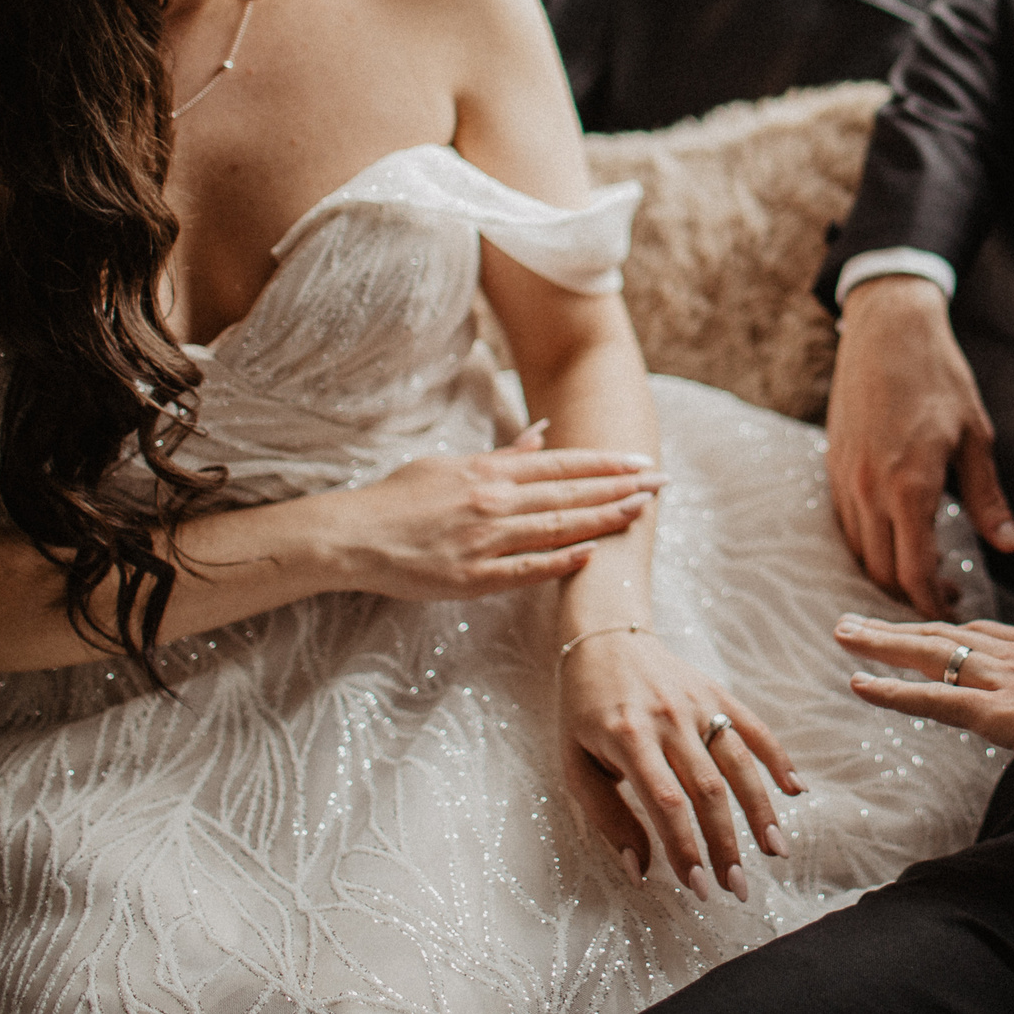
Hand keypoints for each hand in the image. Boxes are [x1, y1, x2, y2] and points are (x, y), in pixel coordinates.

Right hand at [310, 427, 664, 599]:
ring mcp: (484, 540)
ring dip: (603, 518)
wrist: (351, 535)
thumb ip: (502, 455)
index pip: (562, 465)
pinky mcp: (471, 578)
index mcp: (489, 472)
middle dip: (620, 487)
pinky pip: (524, 571)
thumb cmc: (399, 498)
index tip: (641, 462)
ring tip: (642, 512)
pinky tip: (591, 556)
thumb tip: (542, 435)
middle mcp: (494, 502)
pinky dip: (559, 563)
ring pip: (557, 528)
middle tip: (661, 483)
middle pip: (570, 493)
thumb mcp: (451, 462)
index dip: (605, 463)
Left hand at [558, 633, 803, 900]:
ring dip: (760, 810)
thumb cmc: (584, 712)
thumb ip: (607, 817)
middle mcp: (668, 718)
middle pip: (708, 789)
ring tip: (776, 852)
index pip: (666, 802)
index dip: (685, 847)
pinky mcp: (717, 692)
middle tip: (737, 887)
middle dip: (726, 844)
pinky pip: (754, 726)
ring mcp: (698, 703)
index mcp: (628, 737)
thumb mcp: (575, 763)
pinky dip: (779, 758)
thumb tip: (640, 871)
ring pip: (739, 761)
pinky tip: (796, 790)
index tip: (699, 888)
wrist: (604, 638)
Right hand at [826, 275, 1013, 615]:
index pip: (914, 571)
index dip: (933, 602)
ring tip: (925, 572)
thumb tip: (1013, 546)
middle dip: (911, 595)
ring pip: (859, 551)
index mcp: (910, 486)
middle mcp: (869, 490)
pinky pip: (846, 524)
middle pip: (881, 571)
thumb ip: (989, 498)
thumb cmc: (938, 377)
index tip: (956, 612)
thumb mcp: (976, 437)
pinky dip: (869, 543)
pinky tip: (897, 538)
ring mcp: (844, 479)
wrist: (887, 329)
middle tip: (947, 598)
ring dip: (888, 572)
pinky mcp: (833, 466)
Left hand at [834, 613, 1013, 769]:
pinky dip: (892, 691)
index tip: (911, 625)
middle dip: (894, 628)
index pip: (977, 634)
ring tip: (841, 637)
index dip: (939, 630)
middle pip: (941, 633)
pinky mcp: (1001, 713)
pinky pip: (934, 699)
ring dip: (879, 646)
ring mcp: (1003, 680)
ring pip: (928, 655)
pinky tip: (859, 684)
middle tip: (850, 622)